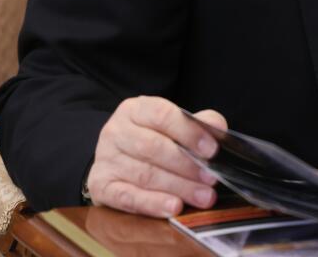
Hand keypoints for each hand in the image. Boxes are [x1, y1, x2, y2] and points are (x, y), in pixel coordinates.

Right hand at [86, 96, 225, 216]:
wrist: (119, 158)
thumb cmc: (155, 139)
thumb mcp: (176, 124)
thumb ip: (198, 124)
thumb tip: (217, 129)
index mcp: (135, 109)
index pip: (162, 115)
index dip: (189, 132)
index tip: (212, 150)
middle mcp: (115, 131)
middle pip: (153, 148)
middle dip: (187, 165)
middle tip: (211, 179)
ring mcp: (105, 159)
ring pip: (144, 174)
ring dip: (178, 187)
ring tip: (203, 197)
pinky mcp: (100, 186)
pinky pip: (126, 197)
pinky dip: (152, 204)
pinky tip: (173, 207)